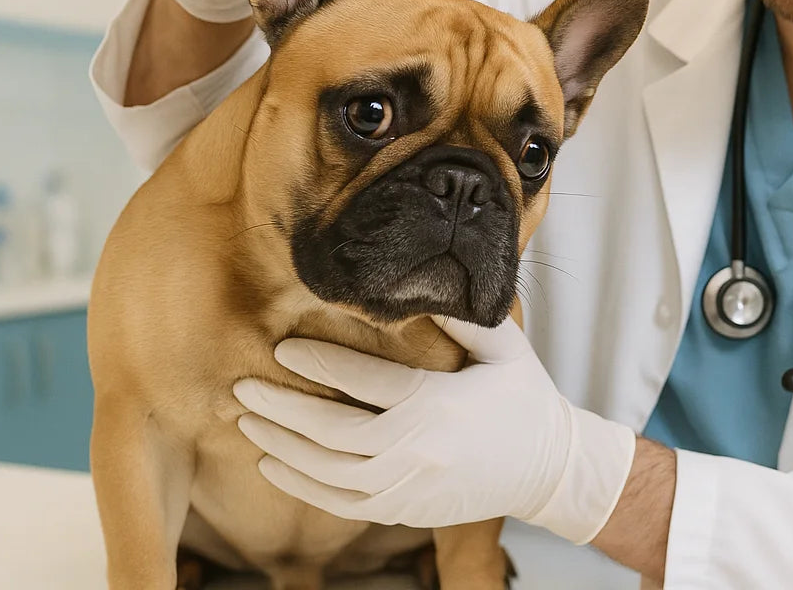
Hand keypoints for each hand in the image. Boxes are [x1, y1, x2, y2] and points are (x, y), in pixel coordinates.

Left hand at [232, 318, 636, 544]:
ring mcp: (405, 486)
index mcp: (437, 405)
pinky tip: (272, 463)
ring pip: (326, 472)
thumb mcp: (502, 347)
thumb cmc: (524, 398)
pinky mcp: (401, 509)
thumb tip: (416, 284)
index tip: (283, 346)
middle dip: (281, 408)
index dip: (319, 362)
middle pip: (331, 431)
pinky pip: (338, 502)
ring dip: (280, 446)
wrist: (549, 470)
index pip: (364, 382)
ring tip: (247, 421)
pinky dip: (300, 484)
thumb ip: (459, 316)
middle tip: (242, 387)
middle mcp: (415, 450)